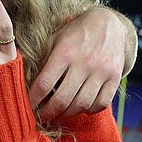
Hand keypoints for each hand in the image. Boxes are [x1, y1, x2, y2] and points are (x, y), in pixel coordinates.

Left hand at [29, 7, 126, 121]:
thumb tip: (26, 84)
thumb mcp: (54, 40)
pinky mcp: (115, 78)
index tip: (27, 107)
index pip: (44, 84)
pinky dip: (88, 110)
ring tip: (57, 114)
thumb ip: (42, 61)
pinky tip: (79, 107)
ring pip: (82, 104)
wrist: (107, 23)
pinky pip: (101, 103)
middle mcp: (84, 63)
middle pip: (62, 99)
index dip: (33, 100)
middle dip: (48, 113)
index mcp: (65, 53)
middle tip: (40, 117)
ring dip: (66, 114)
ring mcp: (102, 72)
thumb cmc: (74, 34)